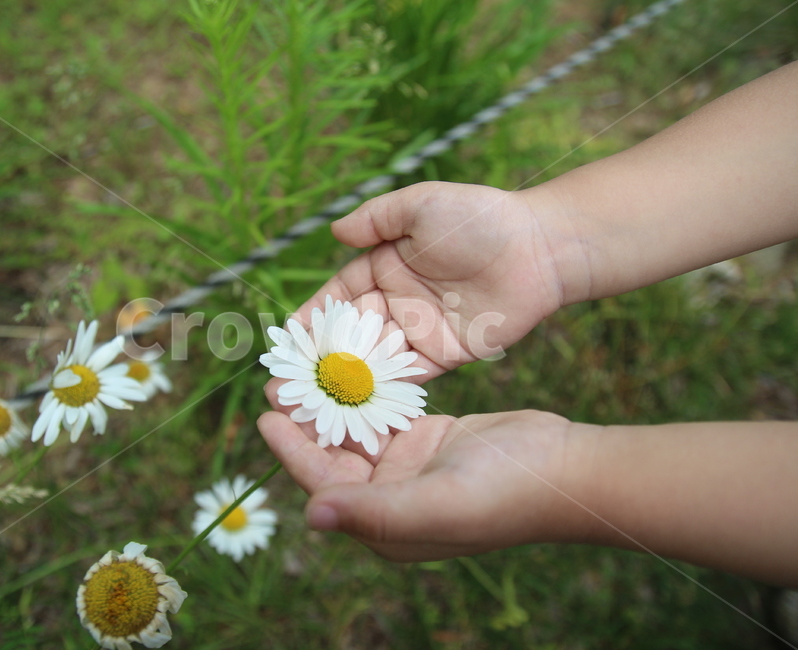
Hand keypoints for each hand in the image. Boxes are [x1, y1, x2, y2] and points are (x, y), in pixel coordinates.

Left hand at [258, 384, 584, 561]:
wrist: (566, 467)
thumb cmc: (506, 492)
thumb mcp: (437, 503)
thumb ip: (374, 512)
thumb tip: (311, 516)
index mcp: (386, 527)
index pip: (324, 487)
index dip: (292, 454)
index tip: (265, 416)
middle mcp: (390, 501)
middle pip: (333, 458)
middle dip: (307, 422)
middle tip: (281, 382)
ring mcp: (408, 470)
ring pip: (355, 434)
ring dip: (332, 404)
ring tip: (306, 369)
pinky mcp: (426, 441)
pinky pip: (383, 416)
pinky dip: (365, 394)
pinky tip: (347, 366)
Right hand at [296, 181, 572, 376]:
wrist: (539, 248)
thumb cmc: (478, 218)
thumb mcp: (420, 205)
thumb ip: (376, 219)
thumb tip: (334, 231)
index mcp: (384, 266)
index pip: (339, 296)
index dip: (314, 316)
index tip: (288, 338)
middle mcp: (397, 302)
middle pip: (351, 334)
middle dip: (321, 357)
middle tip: (291, 380)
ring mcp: (420, 331)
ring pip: (375, 359)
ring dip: (347, 379)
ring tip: (315, 400)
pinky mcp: (446, 355)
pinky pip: (410, 376)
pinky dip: (385, 390)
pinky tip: (358, 405)